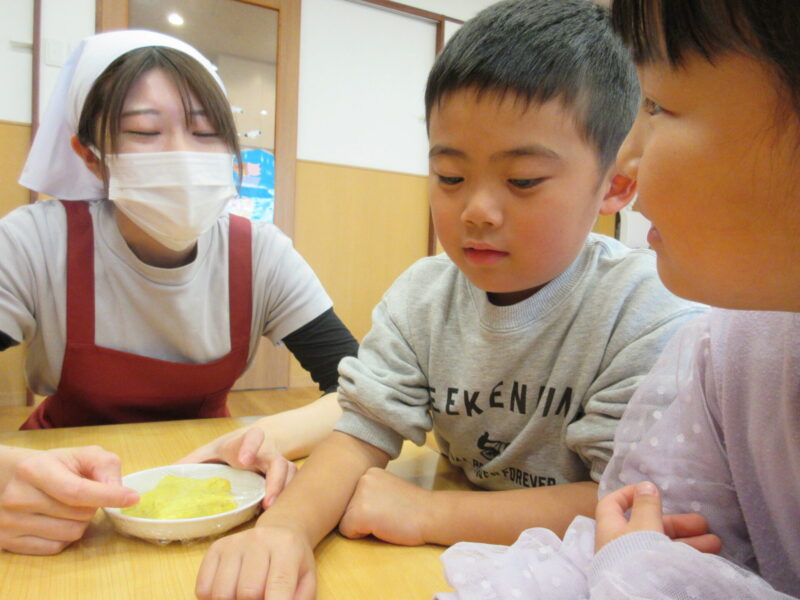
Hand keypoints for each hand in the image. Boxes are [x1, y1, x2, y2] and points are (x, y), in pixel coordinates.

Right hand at [0, 446, 138, 554]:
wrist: (12, 478)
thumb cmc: (54, 465)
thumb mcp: (81, 455)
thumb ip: (105, 466)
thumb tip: (120, 491)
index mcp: (36, 469)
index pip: (77, 491)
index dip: (108, 496)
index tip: (133, 498)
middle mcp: (18, 497)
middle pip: (79, 514)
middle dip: (92, 506)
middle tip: (83, 495)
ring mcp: (9, 522)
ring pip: (70, 534)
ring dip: (81, 522)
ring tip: (69, 507)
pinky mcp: (7, 542)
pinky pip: (55, 548)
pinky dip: (64, 536)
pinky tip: (57, 520)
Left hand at [176, 426, 296, 507]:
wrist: (266, 439)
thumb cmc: (235, 447)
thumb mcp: (212, 450)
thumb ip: (193, 461)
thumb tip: (166, 474)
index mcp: (247, 442)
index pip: (253, 437)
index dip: (250, 446)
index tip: (244, 460)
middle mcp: (267, 453)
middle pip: (278, 462)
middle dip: (274, 480)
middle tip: (266, 500)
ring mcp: (279, 465)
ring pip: (290, 475)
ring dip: (283, 492)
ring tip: (271, 511)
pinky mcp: (287, 476)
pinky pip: (295, 485)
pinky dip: (290, 497)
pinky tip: (280, 513)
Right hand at [196, 523, 314, 599]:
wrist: (280, 532)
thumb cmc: (294, 563)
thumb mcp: (307, 580)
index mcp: (286, 547)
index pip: (279, 585)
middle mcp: (258, 540)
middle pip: (248, 593)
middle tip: (262, 598)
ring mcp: (234, 542)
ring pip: (222, 594)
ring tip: (246, 597)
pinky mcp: (215, 548)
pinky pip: (203, 589)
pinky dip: (213, 599)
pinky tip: (231, 591)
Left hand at [339, 467, 430, 545]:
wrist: (431, 514)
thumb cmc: (413, 508)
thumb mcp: (387, 489)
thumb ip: (370, 492)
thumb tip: (350, 504)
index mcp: (369, 472)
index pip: (352, 498)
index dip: (368, 509)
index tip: (388, 507)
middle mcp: (361, 479)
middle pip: (346, 508)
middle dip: (362, 517)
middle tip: (388, 515)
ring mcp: (359, 495)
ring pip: (345, 520)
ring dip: (362, 526)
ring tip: (385, 520)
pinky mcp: (360, 513)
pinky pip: (347, 532)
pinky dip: (362, 535)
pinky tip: (382, 527)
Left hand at [595, 481, 721, 553]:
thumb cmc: (634, 559)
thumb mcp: (642, 527)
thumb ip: (646, 507)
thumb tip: (645, 485)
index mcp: (611, 529)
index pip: (612, 505)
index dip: (628, 494)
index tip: (651, 491)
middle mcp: (620, 546)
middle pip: (647, 527)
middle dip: (677, 524)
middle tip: (703, 524)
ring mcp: (634, 565)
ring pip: (662, 548)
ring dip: (688, 542)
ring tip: (716, 543)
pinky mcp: (648, 580)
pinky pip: (667, 565)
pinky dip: (685, 560)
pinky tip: (705, 561)